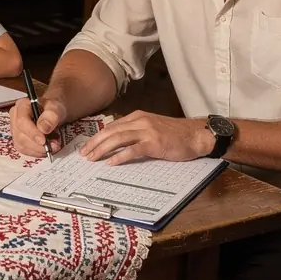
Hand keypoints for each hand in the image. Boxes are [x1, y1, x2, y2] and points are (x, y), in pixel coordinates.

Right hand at [9, 95, 65, 157]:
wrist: (54, 113)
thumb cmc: (53, 109)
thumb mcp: (56, 108)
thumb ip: (51, 115)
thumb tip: (43, 128)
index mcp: (22, 106)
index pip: (22, 121)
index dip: (32, 133)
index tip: (44, 141)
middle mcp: (15, 117)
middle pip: (20, 135)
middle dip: (37, 145)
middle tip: (53, 146)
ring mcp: (15, 129)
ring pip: (21, 145)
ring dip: (38, 150)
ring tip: (52, 147)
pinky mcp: (18, 139)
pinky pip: (24, 150)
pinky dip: (36, 152)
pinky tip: (45, 149)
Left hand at [79, 112, 212, 163]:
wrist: (197, 135)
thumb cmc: (175, 134)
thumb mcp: (152, 127)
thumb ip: (136, 131)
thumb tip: (117, 142)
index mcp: (137, 116)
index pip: (111, 126)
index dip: (97, 137)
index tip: (87, 146)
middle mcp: (140, 121)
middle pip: (110, 131)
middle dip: (94, 143)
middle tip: (84, 154)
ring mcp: (147, 131)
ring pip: (118, 139)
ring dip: (102, 149)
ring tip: (92, 159)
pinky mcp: (154, 143)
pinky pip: (132, 149)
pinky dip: (120, 156)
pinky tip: (111, 163)